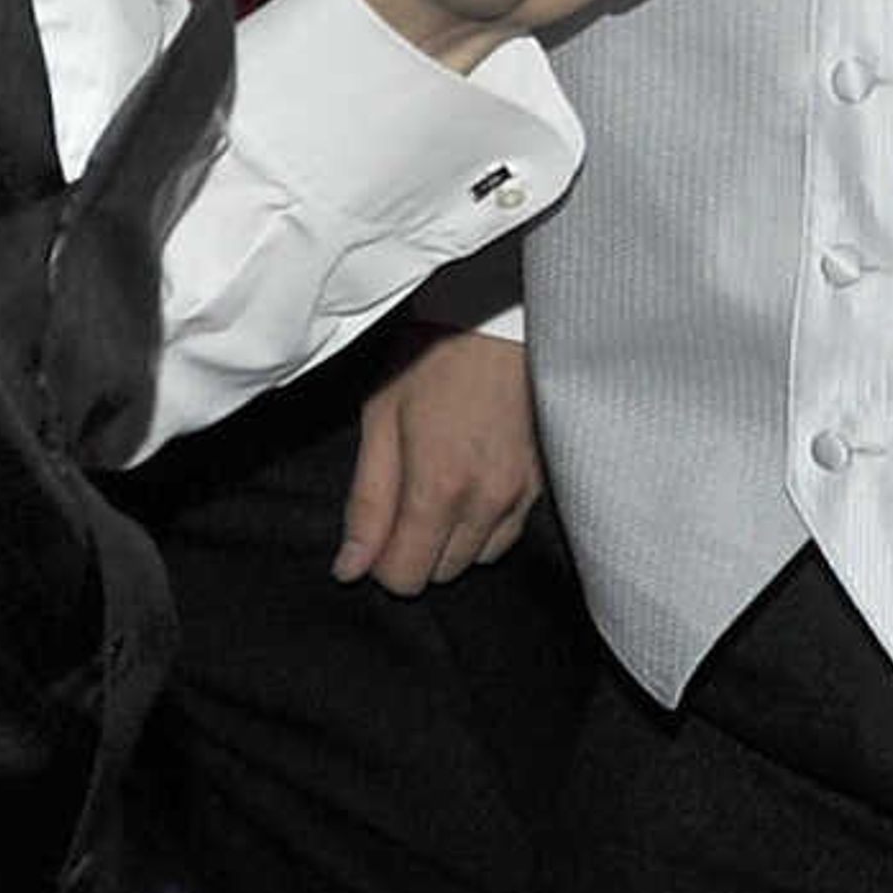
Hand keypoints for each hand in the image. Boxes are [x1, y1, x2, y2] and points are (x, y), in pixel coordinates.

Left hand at [336, 326, 543, 589]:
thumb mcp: (380, 418)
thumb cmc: (433, 357)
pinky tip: (471, 481)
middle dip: (414, 546)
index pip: (403, 577)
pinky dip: (483, 524)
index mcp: (439, 487)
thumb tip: (351, 567)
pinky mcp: (541, 483)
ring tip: (440, 482)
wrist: (498, 315)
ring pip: (474, 559)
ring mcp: (520, 495)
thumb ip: (367, 502)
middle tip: (405, 491)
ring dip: (450, 538)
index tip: (377, 524)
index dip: (378, 559)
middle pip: (439, 573)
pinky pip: (506, 535)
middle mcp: (485, 501)